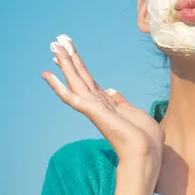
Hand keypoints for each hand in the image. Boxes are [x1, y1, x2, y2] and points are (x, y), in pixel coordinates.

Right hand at [41, 34, 164, 176]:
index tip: (69, 51)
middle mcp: (97, 104)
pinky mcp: (93, 112)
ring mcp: (94, 108)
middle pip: (80, 77)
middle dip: (69, 59)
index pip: (89, 81)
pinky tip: (48, 75)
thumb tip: (112, 90)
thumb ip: (121, 102)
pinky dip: (58, 86)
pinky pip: (71, 97)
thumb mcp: (134, 113)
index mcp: (108, 103)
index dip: (79, 66)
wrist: (147, 153)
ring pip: (74, 81)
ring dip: (64, 63)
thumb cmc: (146, 138)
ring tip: (53, 46)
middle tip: (55, 41)